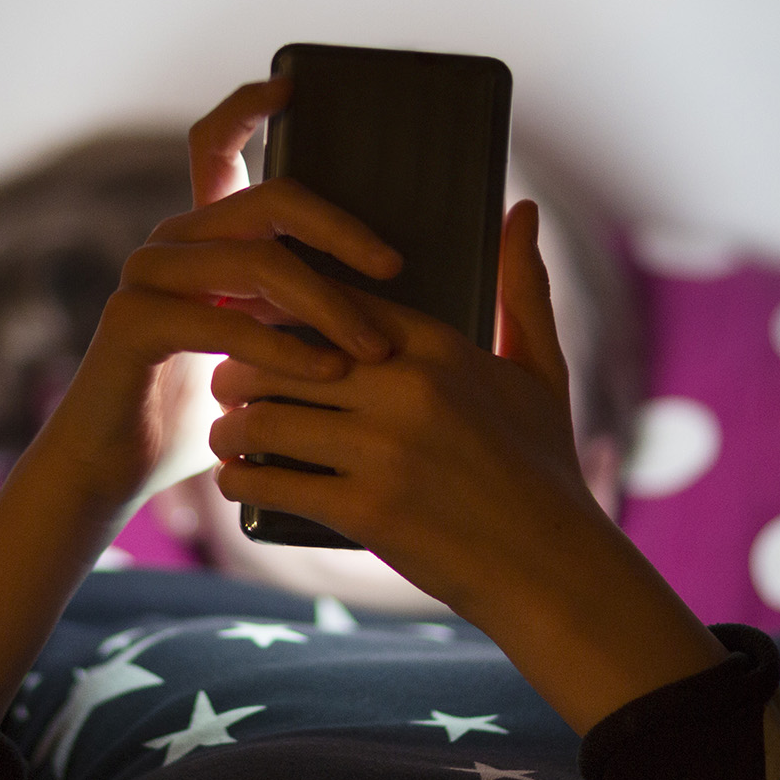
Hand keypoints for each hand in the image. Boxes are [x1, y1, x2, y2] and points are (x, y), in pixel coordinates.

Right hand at [36, 78, 401, 510]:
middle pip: (269, 201)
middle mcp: (171, 243)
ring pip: (257, 261)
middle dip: (342, 230)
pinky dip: (285, 347)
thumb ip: (301, 314)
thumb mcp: (264, 353)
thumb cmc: (201, 414)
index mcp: (202, 239)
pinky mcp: (133, 322)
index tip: (292, 85)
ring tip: (376, 348)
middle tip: (396, 267)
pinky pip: (224, 321)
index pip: (215, 147)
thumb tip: (391, 293)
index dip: (248, 107)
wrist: (116, 468)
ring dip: (329, 303)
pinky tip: (326, 370)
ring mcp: (147, 277)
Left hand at [208, 199, 722, 732]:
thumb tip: (523, 208)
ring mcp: (384, 450)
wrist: (554, 570)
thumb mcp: (541, 372)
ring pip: (266, 416)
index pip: (332, 303)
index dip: (283, 311)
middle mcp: (408, 390)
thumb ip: (523, 288)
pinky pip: (272, 479)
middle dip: (242, 369)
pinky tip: (235, 478)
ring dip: (232, 425)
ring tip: (226, 431)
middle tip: (226, 381)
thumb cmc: (545, 470)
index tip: (256, 321)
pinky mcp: (366, 509)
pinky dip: (241, 479)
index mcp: (441, 349)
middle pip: (282, 355)